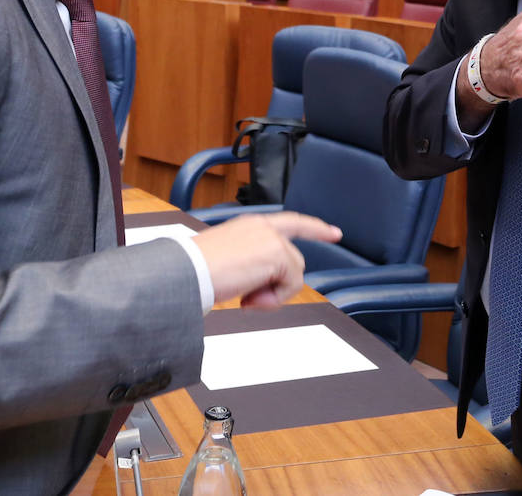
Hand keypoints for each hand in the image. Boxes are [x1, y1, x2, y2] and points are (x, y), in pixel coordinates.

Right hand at [192, 211, 341, 308]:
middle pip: (293, 261)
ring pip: (293, 274)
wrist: (187, 271)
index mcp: (250, 225)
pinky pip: (291, 284)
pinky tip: (248, 298)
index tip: (334, 233)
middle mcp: (263, 227)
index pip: (291, 222)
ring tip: (244, 296)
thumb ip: (252, 265)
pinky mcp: (277, 254)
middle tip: (249, 298)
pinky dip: (274, 298)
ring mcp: (272, 239)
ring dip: (272, 293)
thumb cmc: (196, 269)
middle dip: (278, 285)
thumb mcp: (228, 260)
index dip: (315, 228)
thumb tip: (264, 288)